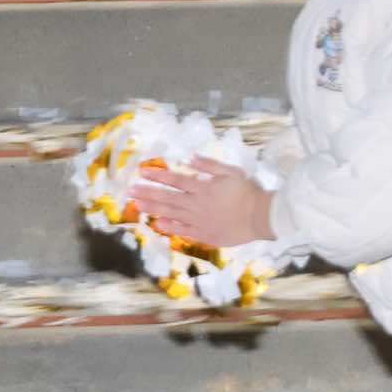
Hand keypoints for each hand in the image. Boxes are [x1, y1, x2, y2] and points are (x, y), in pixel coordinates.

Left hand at [134, 157, 275, 247]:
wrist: (261, 216)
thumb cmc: (250, 192)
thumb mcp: (232, 172)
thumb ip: (210, 165)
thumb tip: (190, 158)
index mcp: (203, 187)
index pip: (175, 179)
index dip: (158, 175)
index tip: (142, 172)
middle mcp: (197, 203)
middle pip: (168, 197)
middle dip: (148, 193)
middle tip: (130, 191)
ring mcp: (199, 220)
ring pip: (172, 213)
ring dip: (153, 208)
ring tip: (137, 205)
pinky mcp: (205, 233)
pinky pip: (184, 230)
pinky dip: (171, 227)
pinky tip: (158, 224)